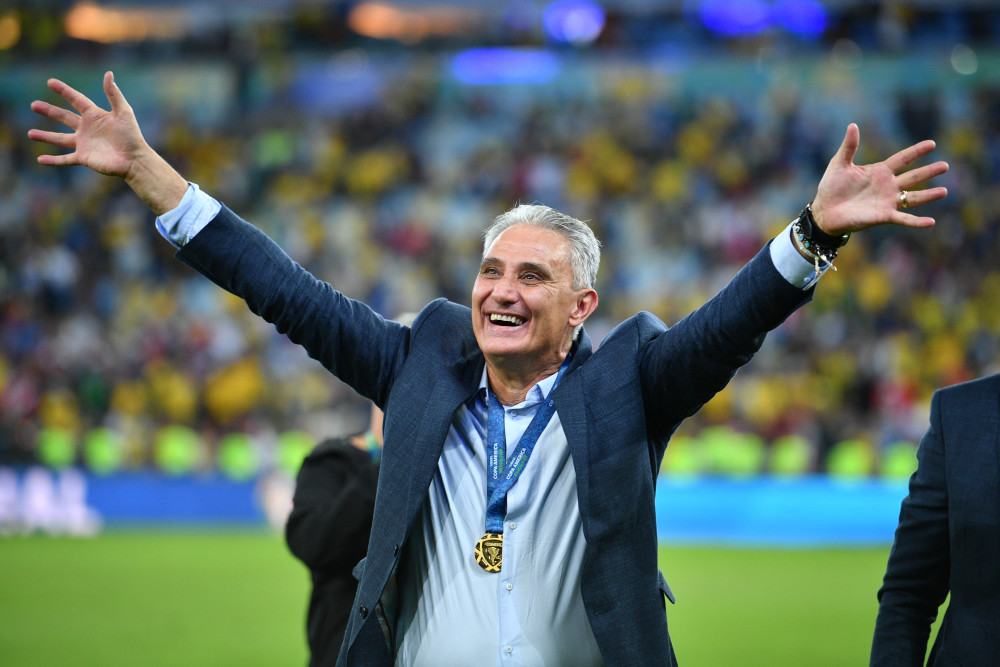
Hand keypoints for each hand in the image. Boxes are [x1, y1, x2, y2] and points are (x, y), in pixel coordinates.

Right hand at [28, 71, 147, 178]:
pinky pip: (65, 159)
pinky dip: (53, 161)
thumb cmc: (132, 136)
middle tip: (33, 105)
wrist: (135, 159)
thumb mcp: (124, 112)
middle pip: (64, 117)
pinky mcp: (84, 158)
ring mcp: (84, 144)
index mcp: (95, 116)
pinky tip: (40, 160)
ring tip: (30, 133)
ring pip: (60, 139)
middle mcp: (87, 129)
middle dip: (49, 111)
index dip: (64, 91)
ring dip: (45, 136)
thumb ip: (114, 94)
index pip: (76, 100)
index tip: (50, 82)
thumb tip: (108, 74)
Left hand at [811, 123, 948, 234]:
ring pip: (913, 197)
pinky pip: (904, 219)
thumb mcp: (839, 164)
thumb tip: (852, 125)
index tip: (932, 143)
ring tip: (944, 191)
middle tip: (945, 165)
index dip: (916, 151)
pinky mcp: (883, 216)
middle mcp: (887, 186)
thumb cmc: (831, 187)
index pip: (902, 159)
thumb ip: (849, 146)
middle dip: (929, 171)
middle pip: (913, 177)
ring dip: (929, 195)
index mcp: (879, 171)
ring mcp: (887, 201)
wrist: (824, 211)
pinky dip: (917, 221)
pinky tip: (931, 222)